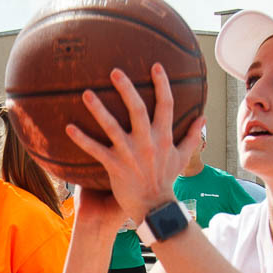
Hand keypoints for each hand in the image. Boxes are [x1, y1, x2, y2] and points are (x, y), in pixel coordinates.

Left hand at [67, 64, 205, 224]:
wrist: (155, 207)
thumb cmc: (166, 180)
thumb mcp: (182, 158)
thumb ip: (192, 136)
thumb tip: (203, 118)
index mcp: (164, 137)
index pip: (166, 105)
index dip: (162, 84)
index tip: (155, 65)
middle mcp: (148, 143)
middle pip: (138, 110)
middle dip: (127, 89)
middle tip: (114, 72)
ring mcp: (130, 154)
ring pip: (112, 127)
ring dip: (99, 110)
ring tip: (86, 93)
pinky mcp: (115, 166)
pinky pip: (96, 150)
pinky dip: (82, 139)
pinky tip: (69, 127)